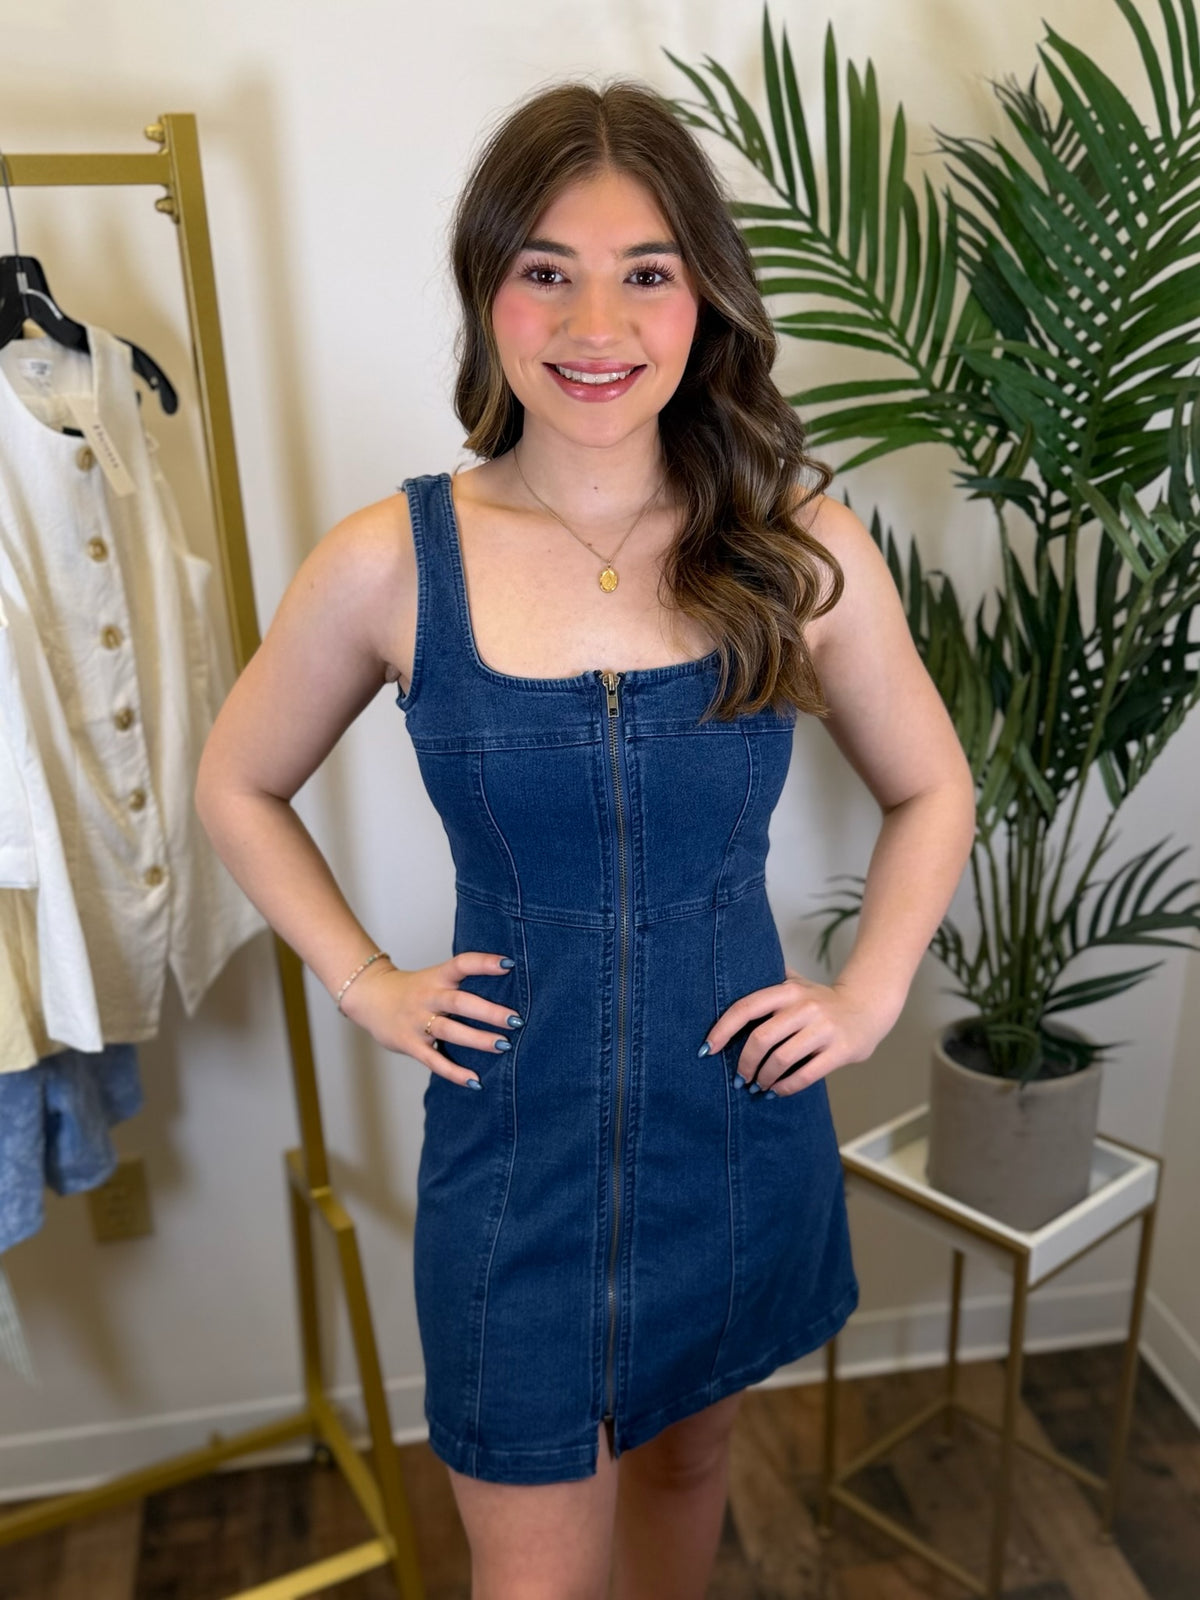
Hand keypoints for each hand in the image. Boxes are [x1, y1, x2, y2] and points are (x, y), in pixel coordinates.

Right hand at [339, 950, 520, 1087]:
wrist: (370, 998)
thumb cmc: (414, 990)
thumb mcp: (434, 978)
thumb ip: (462, 982)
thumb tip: (507, 987)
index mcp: (437, 977)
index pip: (461, 964)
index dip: (484, 963)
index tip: (509, 964)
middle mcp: (428, 997)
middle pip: (459, 1002)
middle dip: (489, 1012)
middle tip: (516, 1020)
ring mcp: (417, 1021)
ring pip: (450, 1031)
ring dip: (478, 1039)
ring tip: (504, 1046)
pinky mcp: (410, 1044)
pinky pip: (434, 1061)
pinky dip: (454, 1073)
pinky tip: (475, 1081)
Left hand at [701, 967, 892, 1096]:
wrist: (868, 1008)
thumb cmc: (822, 1000)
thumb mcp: (797, 983)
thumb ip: (768, 978)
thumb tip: (730, 973)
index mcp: (788, 990)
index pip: (746, 1007)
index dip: (722, 1030)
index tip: (707, 1049)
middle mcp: (805, 1007)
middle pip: (761, 1038)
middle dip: (744, 1063)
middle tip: (739, 1077)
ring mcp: (824, 1029)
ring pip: (781, 1060)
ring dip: (763, 1077)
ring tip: (758, 1085)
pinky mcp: (840, 1051)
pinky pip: (806, 1075)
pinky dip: (785, 1087)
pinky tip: (777, 1090)